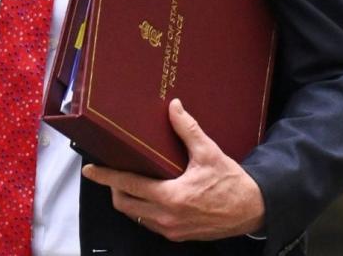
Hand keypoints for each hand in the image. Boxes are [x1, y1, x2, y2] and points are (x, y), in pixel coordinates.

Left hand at [81, 98, 265, 241]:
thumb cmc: (232, 184)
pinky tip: (150, 195)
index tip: (90, 170)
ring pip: (136, 216)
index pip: (127, 185)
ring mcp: (171, 230)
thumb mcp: (208, 153)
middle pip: (124, 205)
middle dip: (113, 188)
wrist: (253, 210)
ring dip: (128, 200)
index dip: (105, 177)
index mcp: (171, 197)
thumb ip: (187, 129)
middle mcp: (167, 217)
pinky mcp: (178, 236)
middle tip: (111, 173)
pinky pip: (150, 223)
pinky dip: (143, 209)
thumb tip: (174, 107)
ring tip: (129, 182)